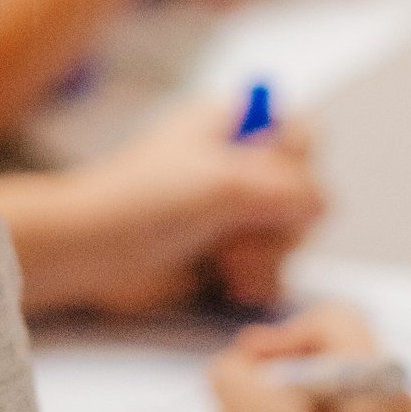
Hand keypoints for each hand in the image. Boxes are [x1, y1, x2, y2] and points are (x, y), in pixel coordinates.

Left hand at [10, 102, 324, 319]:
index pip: (303, 135)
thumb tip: (321, 205)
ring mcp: (232, 213)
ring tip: (225, 264)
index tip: (268, 185)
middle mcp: (238, 166)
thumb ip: (288, 188)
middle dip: (279, 223)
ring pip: (290, 236)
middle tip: (236, 234)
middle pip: (304, 194)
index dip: (296, 165)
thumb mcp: (224, 183)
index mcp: (232, 126)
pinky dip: (256, 279)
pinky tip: (228, 284)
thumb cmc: (144, 202)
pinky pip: (270, 269)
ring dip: (265, 256)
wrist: (90, 254)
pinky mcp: (224, 255)